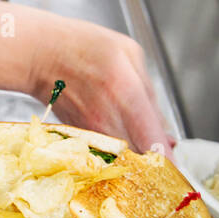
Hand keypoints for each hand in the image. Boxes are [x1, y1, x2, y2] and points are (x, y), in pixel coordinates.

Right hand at [25, 11, 174, 154]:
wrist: (40, 54)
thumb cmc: (85, 47)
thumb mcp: (129, 54)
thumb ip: (150, 93)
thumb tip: (164, 133)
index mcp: (126, 92)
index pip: (153, 141)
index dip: (168, 161)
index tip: (178, 170)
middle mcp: (108, 118)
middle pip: (140, 159)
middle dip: (156, 163)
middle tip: (164, 157)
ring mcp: (92, 132)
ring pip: (123, 162)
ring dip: (137, 161)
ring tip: (145, 148)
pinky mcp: (81, 139)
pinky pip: (107, 156)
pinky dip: (119, 155)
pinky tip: (123, 141)